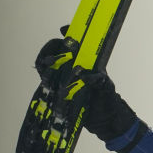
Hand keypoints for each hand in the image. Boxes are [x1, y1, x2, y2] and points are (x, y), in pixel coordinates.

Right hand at [34, 33, 145, 150]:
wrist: (105, 121)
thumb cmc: (109, 101)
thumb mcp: (106, 88)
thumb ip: (99, 80)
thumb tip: (85, 74)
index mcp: (88, 62)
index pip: (75, 44)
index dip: (68, 34)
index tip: (64, 31)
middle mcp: (74, 67)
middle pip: (57, 50)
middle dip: (52, 49)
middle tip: (52, 56)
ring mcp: (65, 77)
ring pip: (48, 63)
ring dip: (46, 61)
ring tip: (47, 65)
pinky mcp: (58, 89)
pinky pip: (46, 79)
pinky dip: (44, 75)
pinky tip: (46, 78)